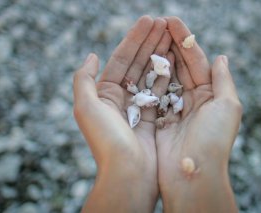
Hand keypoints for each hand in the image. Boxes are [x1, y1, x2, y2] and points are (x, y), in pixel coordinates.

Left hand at [73, 16, 171, 211]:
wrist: (128, 174)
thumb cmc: (107, 141)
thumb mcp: (86, 107)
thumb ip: (84, 79)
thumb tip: (92, 55)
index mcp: (104, 94)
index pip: (122, 59)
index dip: (135, 38)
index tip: (150, 20)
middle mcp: (120, 100)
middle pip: (137, 64)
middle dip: (150, 42)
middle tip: (165, 23)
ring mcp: (138, 109)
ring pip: (151, 75)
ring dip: (161, 55)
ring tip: (173, 36)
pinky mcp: (153, 119)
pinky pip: (161, 92)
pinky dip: (168, 76)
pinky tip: (177, 61)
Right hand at [156, 17, 241, 212]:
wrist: (194, 174)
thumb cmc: (214, 140)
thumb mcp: (228, 107)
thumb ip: (224, 80)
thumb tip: (222, 57)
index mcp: (212, 96)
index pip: (198, 61)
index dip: (185, 40)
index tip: (171, 21)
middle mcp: (194, 101)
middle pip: (181, 66)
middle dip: (170, 44)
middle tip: (157, 23)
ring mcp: (175, 110)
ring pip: (166, 77)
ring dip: (158, 57)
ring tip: (149, 37)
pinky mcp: (159, 120)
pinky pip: (153, 94)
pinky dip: (148, 78)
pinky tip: (141, 62)